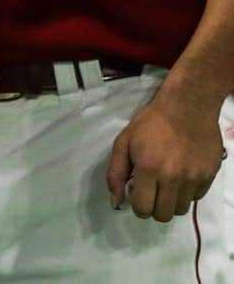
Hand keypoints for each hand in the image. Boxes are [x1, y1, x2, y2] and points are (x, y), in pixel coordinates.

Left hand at [108, 84, 223, 220]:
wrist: (187, 107)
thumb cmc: (151, 123)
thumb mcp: (124, 141)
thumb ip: (116, 173)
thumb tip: (116, 201)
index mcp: (148, 168)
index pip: (142, 209)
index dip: (137, 205)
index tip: (137, 193)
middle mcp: (172, 178)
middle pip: (162, 216)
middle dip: (153, 207)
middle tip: (151, 191)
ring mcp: (193, 179)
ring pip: (180, 210)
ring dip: (170, 201)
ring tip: (166, 182)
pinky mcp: (209, 177)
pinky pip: (195, 198)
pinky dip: (186, 192)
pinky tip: (181, 174)